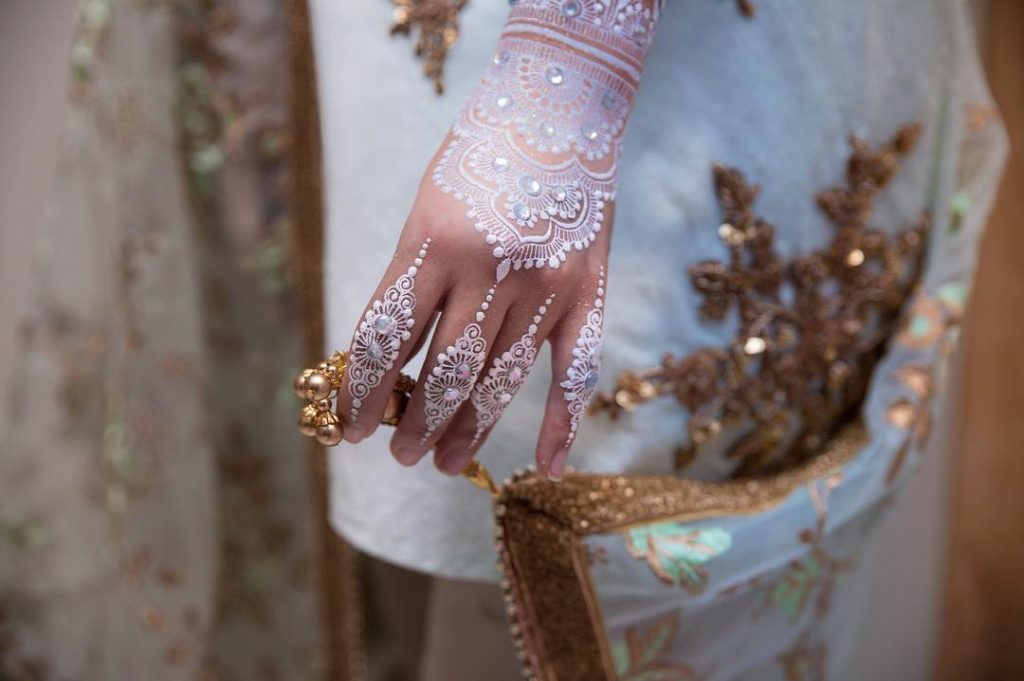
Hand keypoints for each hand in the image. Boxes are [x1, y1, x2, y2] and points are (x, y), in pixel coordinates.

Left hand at [337, 167, 609, 478]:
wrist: (558, 110)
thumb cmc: (477, 160)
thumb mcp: (426, 211)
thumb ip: (414, 284)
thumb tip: (392, 364)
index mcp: (435, 243)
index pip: (389, 340)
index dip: (364, 393)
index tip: (350, 429)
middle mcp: (491, 270)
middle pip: (445, 374)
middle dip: (415, 424)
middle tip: (400, 455)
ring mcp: (546, 285)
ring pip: (500, 383)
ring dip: (467, 432)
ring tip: (444, 463)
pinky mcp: (589, 292)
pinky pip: (575, 372)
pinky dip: (561, 424)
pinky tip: (544, 467)